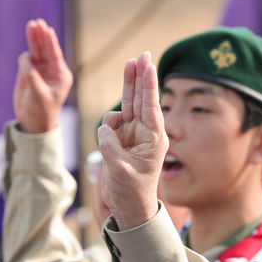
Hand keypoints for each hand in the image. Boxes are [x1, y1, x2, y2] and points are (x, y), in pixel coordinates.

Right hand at [13, 19, 73, 133]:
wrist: (33, 122)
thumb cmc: (41, 111)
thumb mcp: (39, 95)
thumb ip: (32, 77)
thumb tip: (25, 59)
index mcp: (61, 75)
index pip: (55, 54)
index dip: (50, 41)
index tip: (47, 29)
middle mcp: (51, 70)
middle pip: (46, 49)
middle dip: (41, 36)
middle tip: (37, 22)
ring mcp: (40, 71)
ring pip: (36, 51)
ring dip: (33, 39)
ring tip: (31, 25)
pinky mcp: (29, 73)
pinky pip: (26, 59)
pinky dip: (24, 57)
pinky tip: (25, 59)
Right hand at [98, 53, 167, 229]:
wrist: (128, 207)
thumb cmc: (131, 192)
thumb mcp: (120, 170)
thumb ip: (111, 146)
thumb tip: (106, 127)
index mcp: (154, 139)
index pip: (150, 106)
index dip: (148, 84)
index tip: (148, 65)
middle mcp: (145, 133)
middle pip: (141, 98)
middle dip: (140, 76)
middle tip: (142, 54)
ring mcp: (132, 135)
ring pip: (128, 104)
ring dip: (128, 86)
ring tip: (129, 64)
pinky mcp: (120, 140)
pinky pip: (111, 122)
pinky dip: (107, 124)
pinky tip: (108, 138)